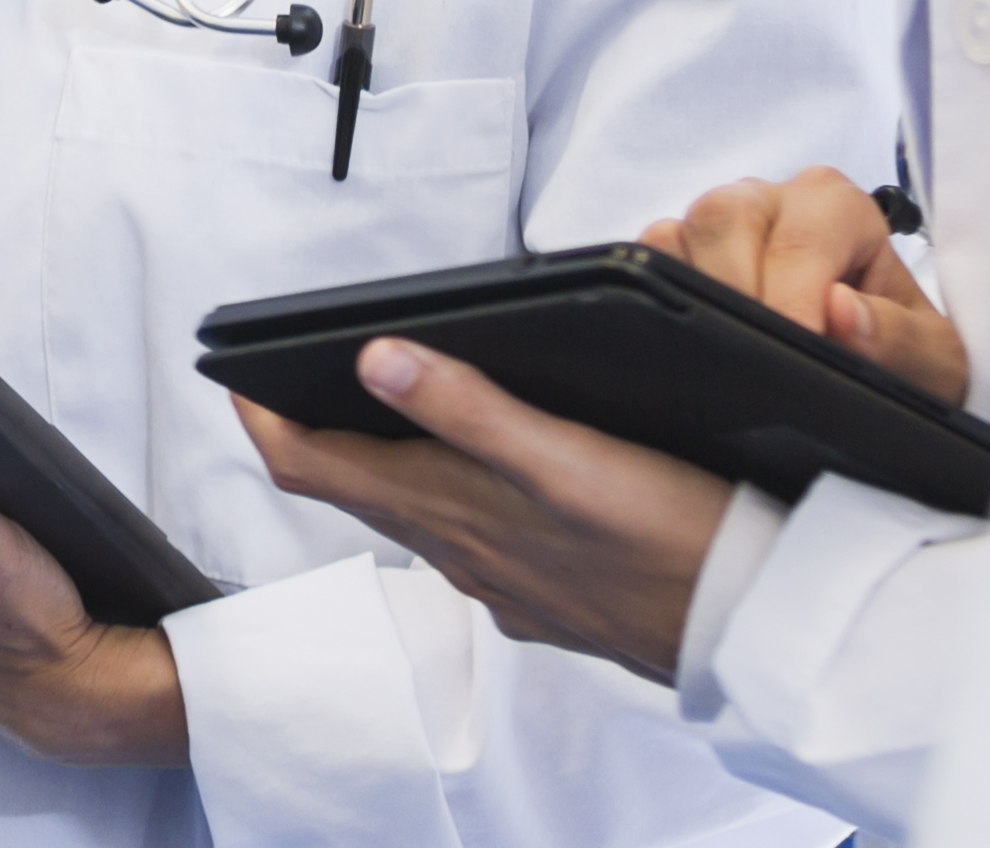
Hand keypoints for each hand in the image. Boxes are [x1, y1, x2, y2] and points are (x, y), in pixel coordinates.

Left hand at [231, 348, 730, 681]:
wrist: (755, 631)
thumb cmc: (673, 541)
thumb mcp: (568, 460)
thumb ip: (469, 410)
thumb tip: (375, 357)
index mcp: (451, 511)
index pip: (314, 467)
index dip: (263, 417)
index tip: (234, 371)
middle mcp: (462, 552)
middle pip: (352, 488)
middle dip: (310, 431)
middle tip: (283, 379)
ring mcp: (502, 579)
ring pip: (410, 514)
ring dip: (376, 462)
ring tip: (367, 408)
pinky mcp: (545, 593)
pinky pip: (469, 542)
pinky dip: (445, 498)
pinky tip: (478, 479)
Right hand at [646, 166, 970, 400]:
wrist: (877, 370)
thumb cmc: (902, 356)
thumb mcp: (933, 364)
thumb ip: (900, 338)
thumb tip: (841, 311)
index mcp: (835, 206)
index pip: (800, 238)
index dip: (793, 302)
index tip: (798, 355)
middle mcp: (769, 199)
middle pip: (724, 218)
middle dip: (739, 298)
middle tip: (758, 365)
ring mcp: (715, 222)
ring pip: (675, 234)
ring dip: (696, 301)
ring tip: (731, 360)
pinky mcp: (678, 252)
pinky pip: (646, 257)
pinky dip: (663, 300)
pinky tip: (698, 345)